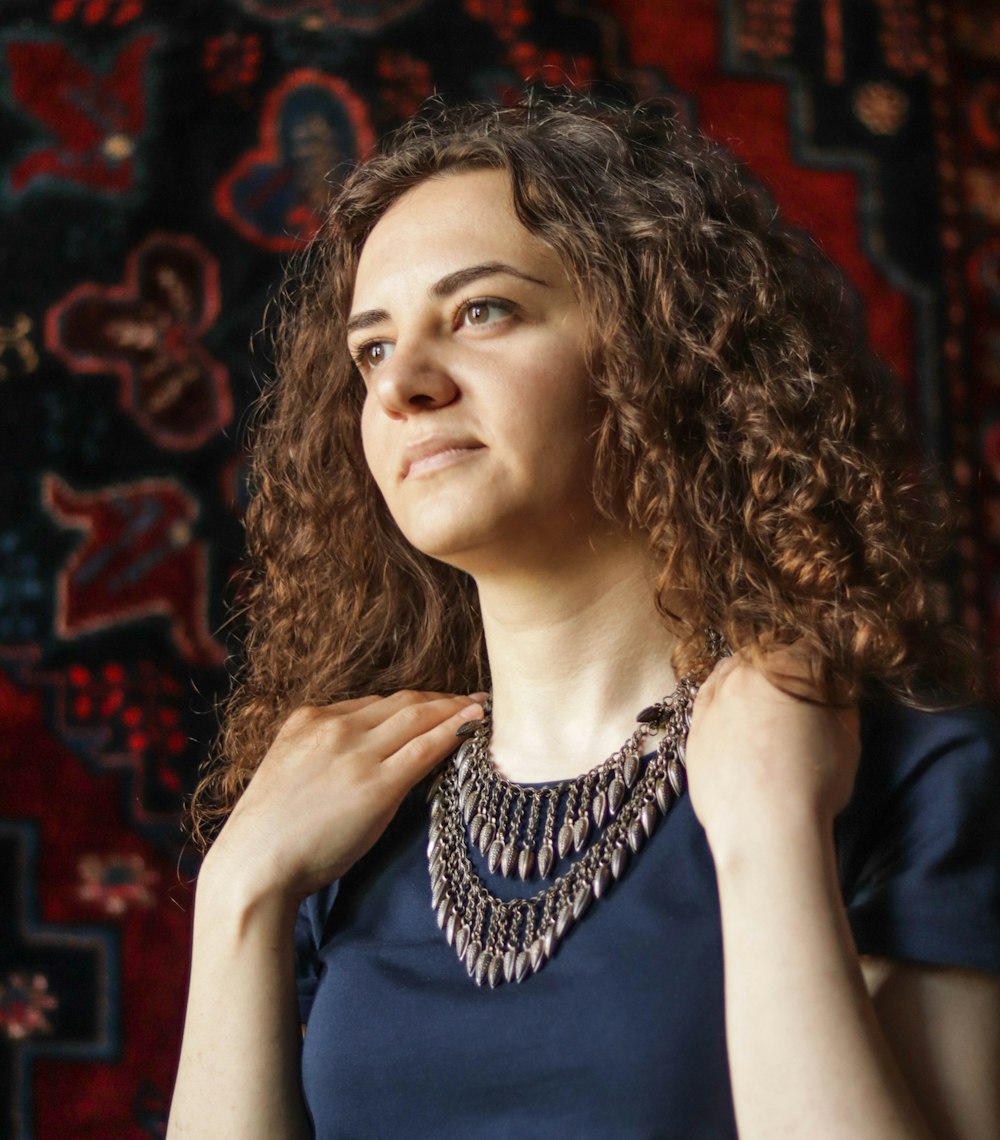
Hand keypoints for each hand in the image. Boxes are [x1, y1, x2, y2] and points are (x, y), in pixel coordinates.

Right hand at [203, 690, 484, 902]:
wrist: (253, 867)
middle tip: (472, 699)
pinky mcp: (377, 785)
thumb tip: (370, 753)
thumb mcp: (292, 770)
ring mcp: (356, 753)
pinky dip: (455, 733)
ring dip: (455, 709)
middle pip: (403, 702)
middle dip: (441, 698)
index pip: (376, 704)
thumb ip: (326, 752)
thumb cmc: (272, 833)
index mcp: (309, 719)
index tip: (435, 704)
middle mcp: (334, 727)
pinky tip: (474, 729)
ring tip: (482, 709)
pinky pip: (426, 748)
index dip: (413, 703)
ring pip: (419, 716)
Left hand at [684, 649, 859, 864]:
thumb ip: (840, 698)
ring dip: (750, 677)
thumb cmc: (815, 783)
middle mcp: (745, 671)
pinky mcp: (694, 724)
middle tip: (797, 689)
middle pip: (767, 654)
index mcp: (787, 665)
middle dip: (784, 664)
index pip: (810, 646)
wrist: (764, 828)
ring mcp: (714, 697)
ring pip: (732, 671)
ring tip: (765, 702)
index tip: (828, 673)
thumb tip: (835, 682)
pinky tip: (734, 711)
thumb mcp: (848, 736)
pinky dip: (722, 698)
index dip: (823, 659)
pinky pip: (708, 697)